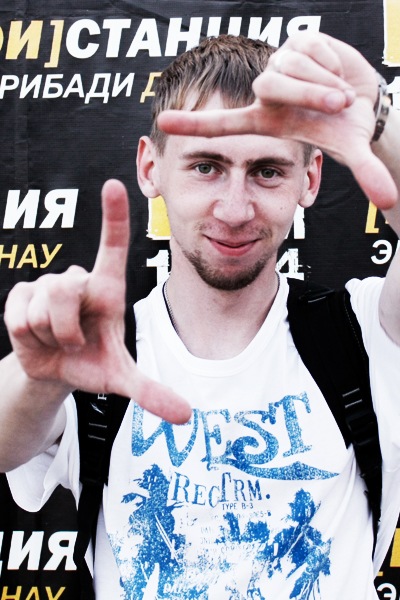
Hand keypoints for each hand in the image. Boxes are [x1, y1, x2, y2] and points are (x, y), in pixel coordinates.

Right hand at [4, 179, 190, 423]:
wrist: (55, 372)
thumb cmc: (93, 363)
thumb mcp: (122, 379)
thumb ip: (151, 393)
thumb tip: (187, 417)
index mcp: (107, 289)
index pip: (112, 245)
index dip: (113, 215)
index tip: (114, 184)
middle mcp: (78, 280)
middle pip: (67, 290)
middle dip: (69, 329)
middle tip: (75, 343)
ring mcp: (46, 284)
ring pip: (44, 306)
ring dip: (52, 336)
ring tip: (59, 340)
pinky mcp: (20, 295)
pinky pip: (21, 316)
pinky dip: (31, 338)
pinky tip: (38, 337)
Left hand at [158, 32, 396, 209]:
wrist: (364, 97)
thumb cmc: (344, 127)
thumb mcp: (350, 148)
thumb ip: (366, 172)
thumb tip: (392, 199)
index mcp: (266, 122)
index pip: (222, 124)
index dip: (194, 125)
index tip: (164, 123)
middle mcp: (266, 94)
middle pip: (269, 86)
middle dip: (309, 94)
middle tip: (340, 106)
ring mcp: (278, 66)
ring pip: (292, 66)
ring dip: (324, 82)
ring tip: (340, 95)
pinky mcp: (296, 42)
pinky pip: (311, 48)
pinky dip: (331, 61)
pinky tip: (336, 71)